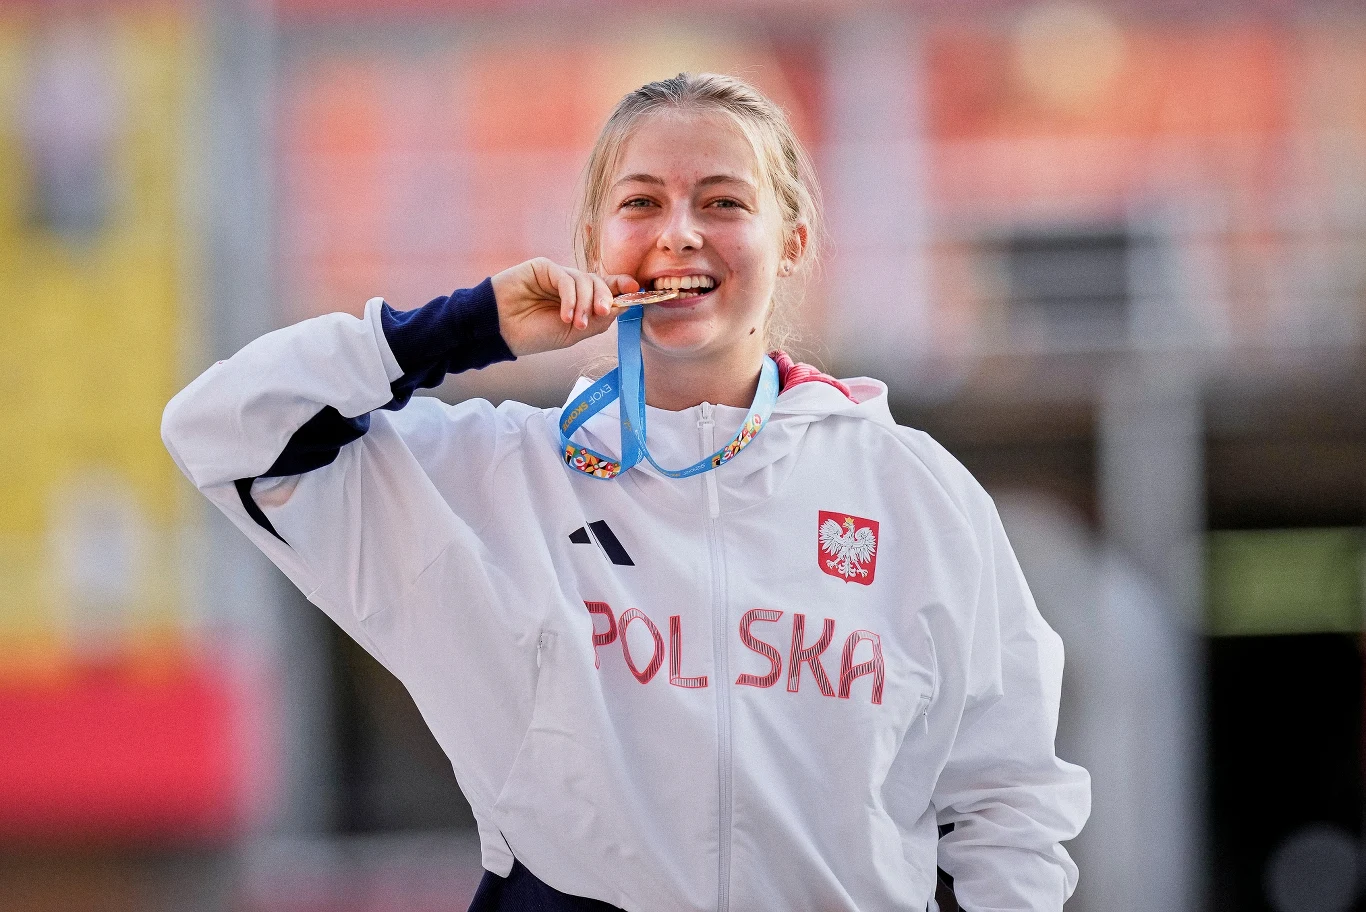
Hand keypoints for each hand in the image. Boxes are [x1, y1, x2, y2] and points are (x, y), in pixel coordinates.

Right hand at [491, 258, 639, 356]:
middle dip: (604, 297)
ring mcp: (557, 275)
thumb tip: (624, 305)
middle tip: (601, 312)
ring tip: (574, 323)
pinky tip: (565, 315)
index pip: (606, 289)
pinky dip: (570, 298)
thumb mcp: (573, 333)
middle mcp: (571, 285)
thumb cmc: (535, 334)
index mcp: (580, 300)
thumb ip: (597, 319)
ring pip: (584, 280)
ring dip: (584, 303)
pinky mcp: (543, 268)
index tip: (636, 291)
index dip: (622, 287)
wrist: (501, 331)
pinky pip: (565, 278)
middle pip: (599, 282)